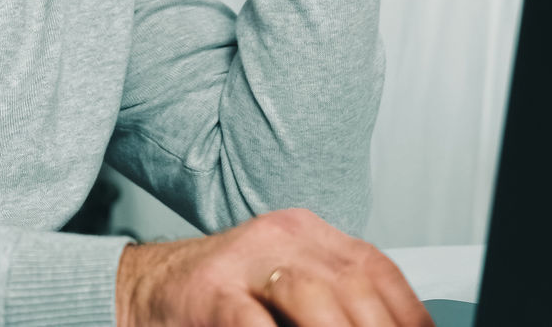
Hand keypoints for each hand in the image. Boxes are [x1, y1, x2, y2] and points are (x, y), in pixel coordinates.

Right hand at [115, 208, 433, 326]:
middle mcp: (281, 237)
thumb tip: (394, 324)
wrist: (144, 289)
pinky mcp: (211, 292)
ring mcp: (245, 260)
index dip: (407, 313)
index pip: (376, 268)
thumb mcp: (285, 289)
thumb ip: (333, 304)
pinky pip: (253, 322)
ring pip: (311, 295)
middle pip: (352, 283)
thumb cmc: (222, 298)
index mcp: (307, 234)